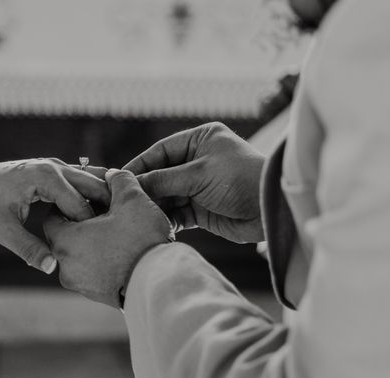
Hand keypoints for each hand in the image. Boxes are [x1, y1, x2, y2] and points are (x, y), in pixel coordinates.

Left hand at [0, 158, 109, 272]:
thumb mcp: (2, 231)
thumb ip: (29, 248)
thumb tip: (52, 267)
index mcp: (45, 176)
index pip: (80, 203)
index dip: (91, 227)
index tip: (99, 248)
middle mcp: (53, 165)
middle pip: (93, 185)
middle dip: (105, 209)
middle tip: (116, 235)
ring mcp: (53, 165)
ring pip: (89, 182)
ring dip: (100, 202)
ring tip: (112, 227)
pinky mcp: (51, 170)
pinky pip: (78, 182)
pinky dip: (89, 197)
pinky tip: (97, 218)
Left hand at [44, 169, 172, 306]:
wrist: (160, 283)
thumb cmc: (142, 240)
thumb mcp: (132, 199)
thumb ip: (119, 180)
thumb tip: (113, 175)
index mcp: (64, 241)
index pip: (53, 215)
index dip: (70, 201)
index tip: (88, 197)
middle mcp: (64, 266)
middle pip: (65, 236)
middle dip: (80, 222)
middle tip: (102, 212)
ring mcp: (79, 284)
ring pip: (79, 255)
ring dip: (91, 242)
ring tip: (115, 231)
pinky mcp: (96, 295)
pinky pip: (92, 271)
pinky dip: (101, 259)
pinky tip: (122, 250)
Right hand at [123, 122, 264, 242]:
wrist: (271, 209)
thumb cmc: (240, 179)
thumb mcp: (198, 174)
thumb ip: (162, 180)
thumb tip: (131, 184)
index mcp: (200, 140)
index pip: (160, 151)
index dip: (139, 165)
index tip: (118, 179)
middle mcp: (198, 160)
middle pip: (161, 174)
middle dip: (145, 189)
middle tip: (122, 201)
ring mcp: (199, 186)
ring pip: (167, 195)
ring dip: (154, 206)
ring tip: (136, 215)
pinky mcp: (202, 209)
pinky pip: (176, 213)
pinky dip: (166, 219)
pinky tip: (154, 224)